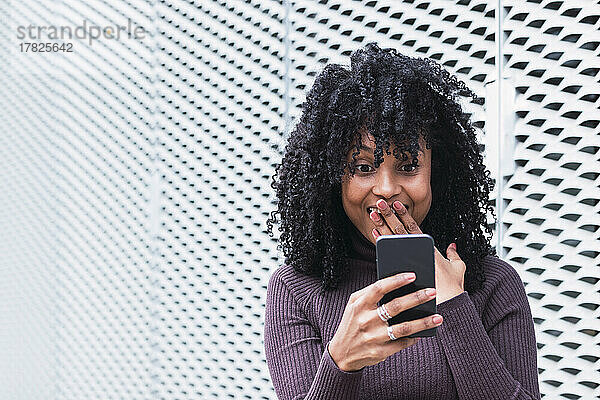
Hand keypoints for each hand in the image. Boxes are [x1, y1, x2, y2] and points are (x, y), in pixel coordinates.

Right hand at [328, 272, 442, 371]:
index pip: (379, 288)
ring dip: (423, 322)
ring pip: (403, 328)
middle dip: (416, 298)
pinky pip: (402, 343)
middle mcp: (366, 321)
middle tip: (432, 292)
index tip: (413, 275)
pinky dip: (415, 337)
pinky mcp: (380, 352)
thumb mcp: (353, 305)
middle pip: (395, 306)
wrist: (342, 353)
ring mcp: (374, 337)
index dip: (396, 281)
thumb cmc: (352, 323)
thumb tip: (395, 283)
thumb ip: (370, 293)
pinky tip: (424, 332)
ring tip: (438, 317)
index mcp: (359, 305)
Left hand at [369, 199, 464, 303]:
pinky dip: (380, 242)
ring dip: (382, 225)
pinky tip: (374, 233)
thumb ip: (454, 255)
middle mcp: (417, 251)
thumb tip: (452, 246)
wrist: (447, 305)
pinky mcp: (401, 269)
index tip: (396, 204)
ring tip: (373, 214)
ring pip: (392, 239)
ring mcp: (408, 259)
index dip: (404, 214)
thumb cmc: (453, 288)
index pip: (414, 227)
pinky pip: (388, 253)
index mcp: (429, 247)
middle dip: (389, 214)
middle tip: (380, 202)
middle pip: (400, 229)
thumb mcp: (458, 268)